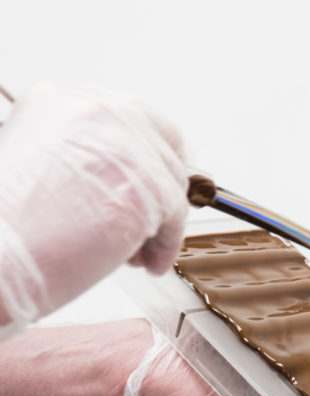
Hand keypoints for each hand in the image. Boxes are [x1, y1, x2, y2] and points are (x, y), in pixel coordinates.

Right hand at [0, 83, 187, 336]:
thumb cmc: (5, 229)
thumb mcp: (39, 165)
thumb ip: (84, 158)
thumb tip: (126, 177)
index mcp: (60, 102)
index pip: (130, 117)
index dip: (147, 154)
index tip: (152, 181)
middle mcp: (93, 111)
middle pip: (163, 142)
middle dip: (161, 186)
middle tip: (154, 221)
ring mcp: (122, 144)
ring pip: (170, 182)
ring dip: (159, 223)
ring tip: (134, 253)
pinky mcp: (145, 184)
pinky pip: (175, 216)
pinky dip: (165, 244)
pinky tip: (147, 262)